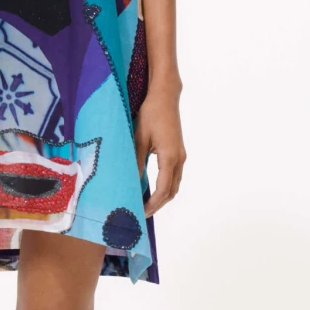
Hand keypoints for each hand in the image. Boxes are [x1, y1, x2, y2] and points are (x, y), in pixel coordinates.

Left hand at [134, 88, 185, 217]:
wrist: (165, 95)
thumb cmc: (151, 113)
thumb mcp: (139, 138)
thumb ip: (136, 161)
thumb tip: (129, 182)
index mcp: (170, 157)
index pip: (163, 190)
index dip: (153, 205)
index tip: (141, 213)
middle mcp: (179, 159)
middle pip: (172, 191)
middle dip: (158, 205)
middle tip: (142, 213)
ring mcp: (181, 155)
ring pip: (174, 184)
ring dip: (163, 197)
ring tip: (146, 204)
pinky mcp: (178, 150)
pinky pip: (174, 175)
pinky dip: (165, 186)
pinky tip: (151, 188)